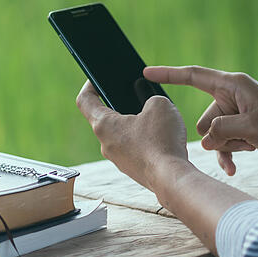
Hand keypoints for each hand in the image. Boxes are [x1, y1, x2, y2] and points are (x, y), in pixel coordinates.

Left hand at [75, 80, 193, 191]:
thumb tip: (150, 105)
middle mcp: (105, 144)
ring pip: (121, 135)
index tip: (96, 78)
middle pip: (106, 118)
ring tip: (154, 116)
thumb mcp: (160, 104)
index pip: (85, 101)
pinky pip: (134, 148)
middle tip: (134, 94)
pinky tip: (160, 135)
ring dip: (134, 123)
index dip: (90, 85)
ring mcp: (118, 159)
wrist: (171, 178)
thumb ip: (151, 96)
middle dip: (120, 104)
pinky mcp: (132, 168)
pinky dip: (144, 139)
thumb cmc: (162, 141)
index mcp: (104, 125)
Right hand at [143, 66, 257, 175]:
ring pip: (212, 135)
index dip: (168, 74)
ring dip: (226, 147)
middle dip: (216, 134)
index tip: (146, 72)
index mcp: (232, 85)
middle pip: (204, 118)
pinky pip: (223, 143)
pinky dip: (228, 154)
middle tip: (242, 138)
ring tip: (249, 147)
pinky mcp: (241, 129)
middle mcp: (231, 97)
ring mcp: (236, 114)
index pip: (192, 76)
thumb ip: (220, 130)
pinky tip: (233, 169)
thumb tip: (205, 140)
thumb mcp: (250, 127)